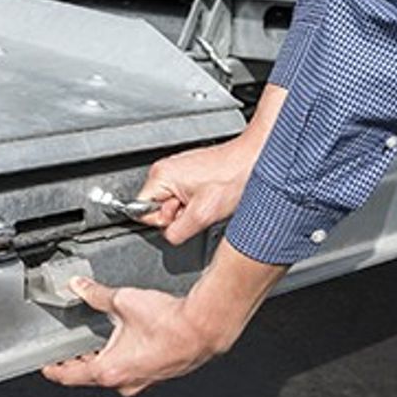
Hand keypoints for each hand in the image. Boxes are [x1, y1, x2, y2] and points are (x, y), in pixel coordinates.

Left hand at [42, 241, 287, 396]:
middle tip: (69, 349)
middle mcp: (125, 382)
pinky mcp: (158, 375)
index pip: (70, 375)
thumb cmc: (169, 323)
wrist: (204, 328)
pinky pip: (133, 370)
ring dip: (104, 359)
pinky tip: (127, 342)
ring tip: (98, 342)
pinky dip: (124, 359)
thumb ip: (96, 294)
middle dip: (79, 361)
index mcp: (109, 370)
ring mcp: (143, 381)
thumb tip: (80, 287)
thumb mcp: (122, 301)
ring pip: (114, 374)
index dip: (55, 370)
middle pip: (91, 375)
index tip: (47, 367)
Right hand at [137, 84, 287, 244]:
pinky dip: (197, 202)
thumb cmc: (234, 178)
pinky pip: (184, 196)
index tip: (184, 215)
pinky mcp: (190, 172)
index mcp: (161, 176)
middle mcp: (166, 170)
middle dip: (179, 215)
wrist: (255, 160)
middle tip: (200, 207)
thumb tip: (168, 236)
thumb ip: (176, 231)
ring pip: (173, 204)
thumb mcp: (203, 215)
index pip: (142, 211)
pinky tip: (211, 196)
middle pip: (158, 208)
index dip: (164, 220)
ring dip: (190, 209)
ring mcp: (178, 170)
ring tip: (208, 200)